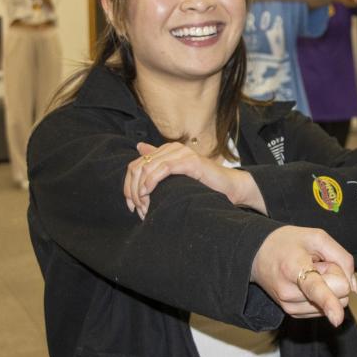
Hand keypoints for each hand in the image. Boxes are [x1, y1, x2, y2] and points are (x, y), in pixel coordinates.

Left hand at [123, 142, 266, 219]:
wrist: (228, 187)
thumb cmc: (203, 184)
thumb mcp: (176, 177)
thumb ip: (159, 164)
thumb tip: (139, 148)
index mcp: (167, 150)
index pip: (136, 164)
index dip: (128, 185)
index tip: (131, 205)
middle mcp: (173, 148)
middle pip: (139, 166)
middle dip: (133, 189)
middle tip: (136, 208)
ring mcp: (182, 153)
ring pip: (148, 168)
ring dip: (141, 189)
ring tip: (144, 206)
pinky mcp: (190, 161)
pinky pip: (164, 168)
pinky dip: (152, 181)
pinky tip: (149, 193)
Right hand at [251, 226, 356, 326]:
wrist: (258, 254)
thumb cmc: (290, 242)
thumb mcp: (317, 237)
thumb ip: (342, 258)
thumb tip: (353, 288)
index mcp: (294, 267)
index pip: (315, 288)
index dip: (328, 302)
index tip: (337, 319)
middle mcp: (289, 292)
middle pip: (338, 294)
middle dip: (336, 277)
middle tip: (316, 263)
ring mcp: (289, 306)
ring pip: (334, 304)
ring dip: (329, 287)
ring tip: (307, 272)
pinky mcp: (292, 314)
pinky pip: (325, 309)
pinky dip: (322, 295)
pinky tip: (306, 282)